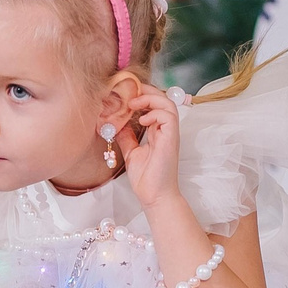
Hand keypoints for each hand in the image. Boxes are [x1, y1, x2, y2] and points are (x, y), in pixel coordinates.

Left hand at [120, 87, 183, 209]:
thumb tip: (116, 122)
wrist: (154, 196)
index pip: (154, 104)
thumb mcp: (131, 151)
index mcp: (157, 131)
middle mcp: (165, 130)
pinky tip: (141, 120)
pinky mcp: (171, 140)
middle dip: (146, 90)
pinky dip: (154, 113)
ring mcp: (170, 134)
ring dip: (150, 98)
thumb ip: (126, 136)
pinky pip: (168, 117)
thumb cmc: (146, 177)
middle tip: (128, 91)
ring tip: (133, 103)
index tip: (125, 92)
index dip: (142, 94)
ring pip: (168, 104)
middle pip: (163, 99)